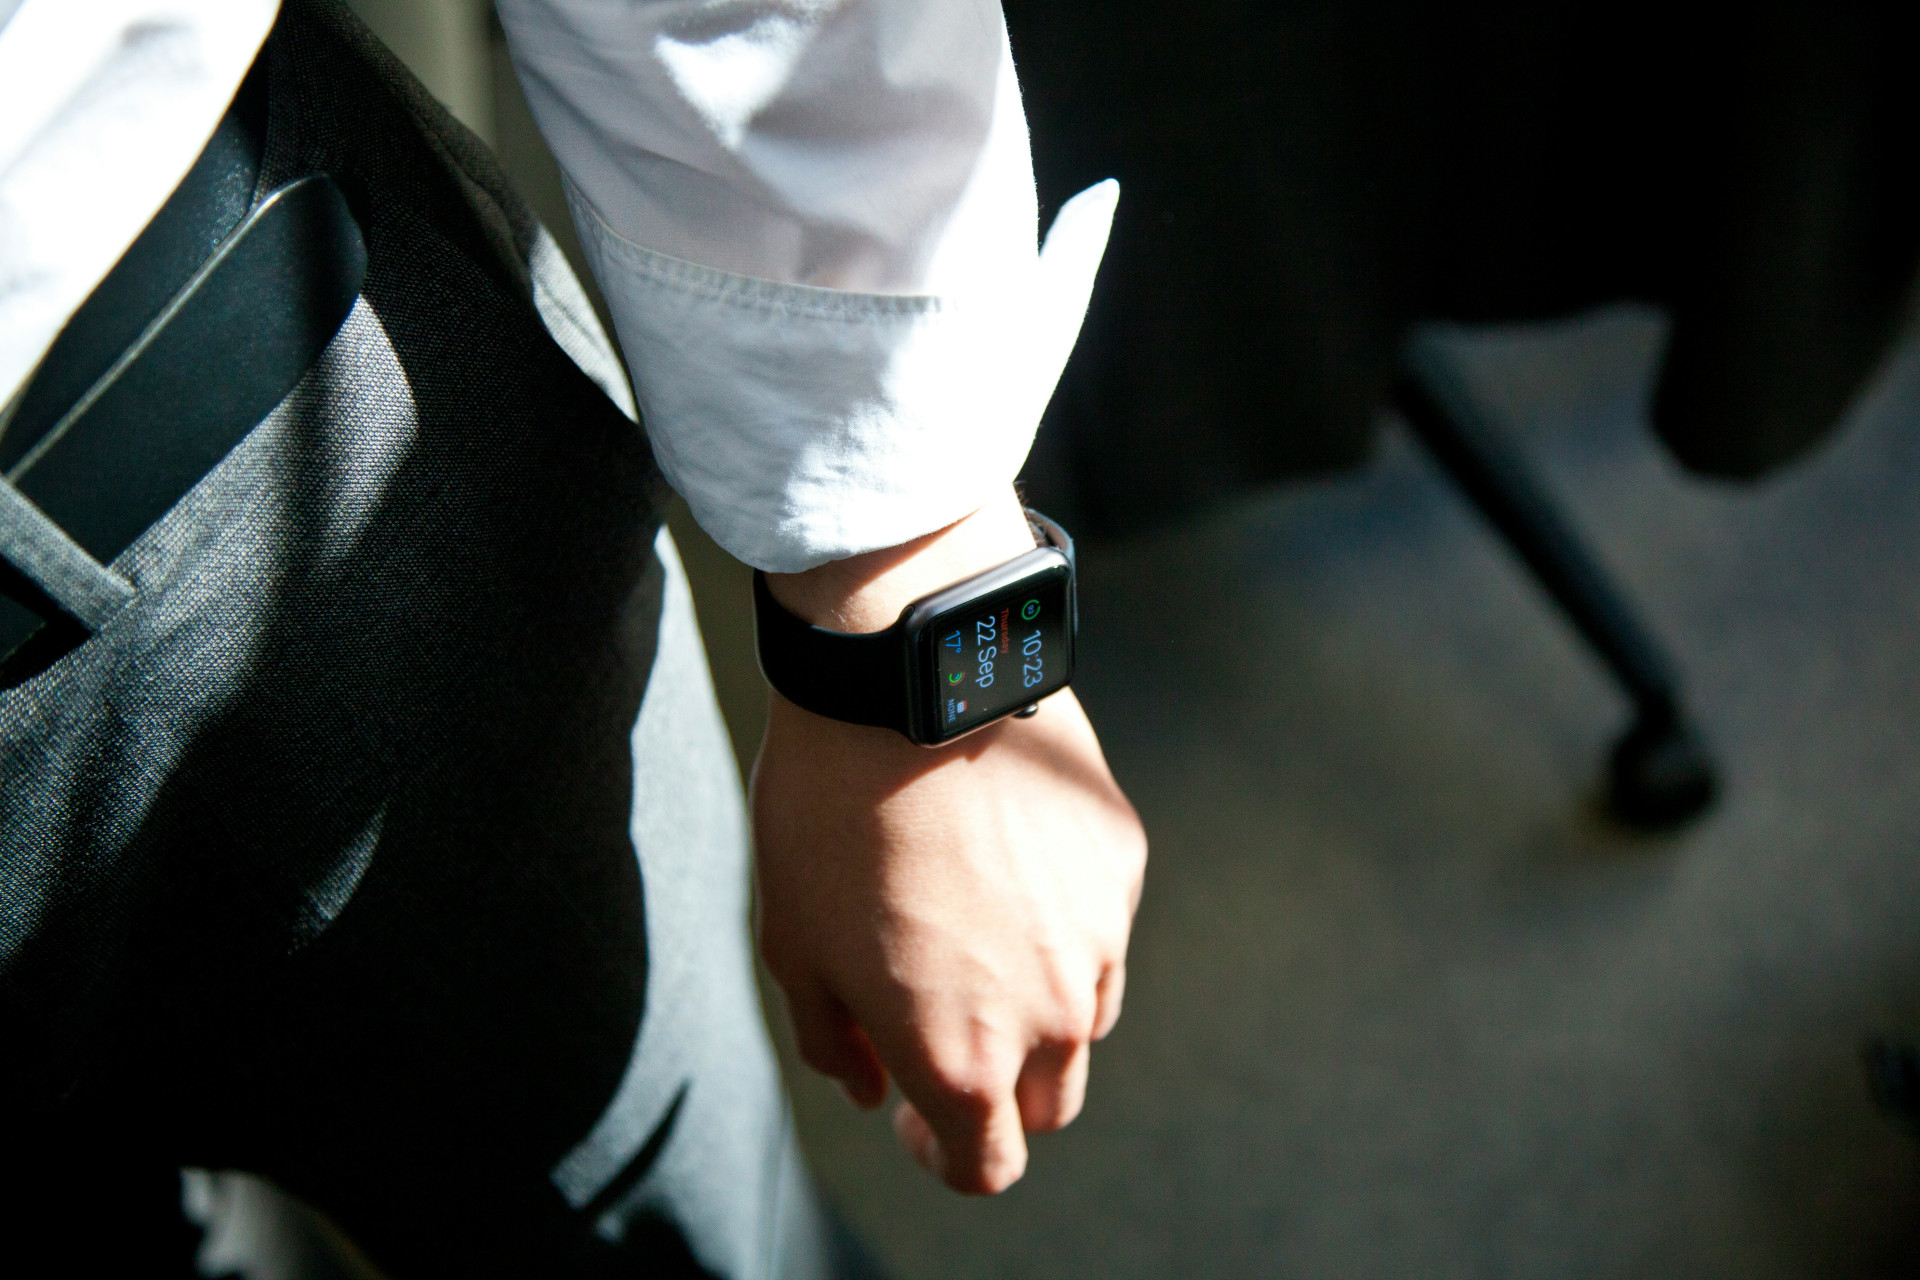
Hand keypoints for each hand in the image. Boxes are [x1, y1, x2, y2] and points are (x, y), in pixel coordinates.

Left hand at [751, 493, 1146, 1194]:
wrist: (906, 681)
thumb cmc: (829, 815)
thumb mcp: (794, 945)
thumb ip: (837, 1042)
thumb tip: (871, 1085)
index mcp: (965, 1058)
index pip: (991, 1167)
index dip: (948, 1157)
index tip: (918, 1118)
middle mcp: (1053, 1014)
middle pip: (1049, 1103)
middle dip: (999, 1090)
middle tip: (941, 1028)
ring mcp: (1100, 937)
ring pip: (1086, 1015)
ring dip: (1037, 1006)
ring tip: (969, 928)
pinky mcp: (1121, 861)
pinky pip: (1097, 923)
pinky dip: (1058, 918)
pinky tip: (1000, 855)